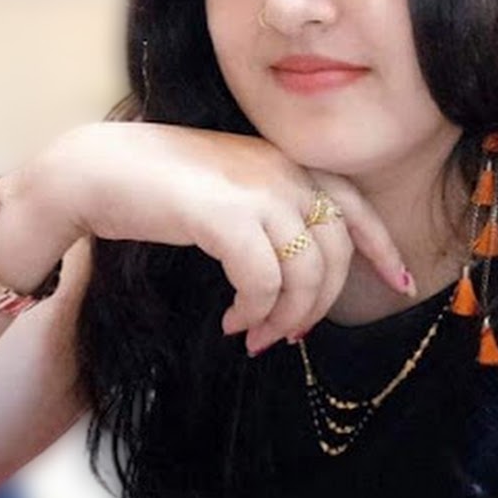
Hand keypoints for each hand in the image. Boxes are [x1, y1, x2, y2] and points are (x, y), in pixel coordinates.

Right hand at [31, 121, 413, 354]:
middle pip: (335, 252)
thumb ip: (269, 217)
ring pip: (306, 272)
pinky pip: (265, 281)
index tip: (402, 284)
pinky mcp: (225, 215)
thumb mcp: (230, 192)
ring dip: (287, 317)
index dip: (383, 248)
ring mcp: (256, 189)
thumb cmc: (157, 186)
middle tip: (287, 335)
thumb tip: (294, 277)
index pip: (353, 205)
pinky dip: (256, 310)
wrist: (95, 169)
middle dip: (318, 305)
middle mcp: (281, 171)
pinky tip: (234, 321)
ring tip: (257, 335)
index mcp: (286, 162)